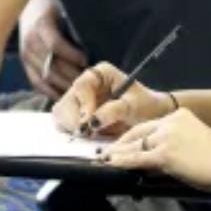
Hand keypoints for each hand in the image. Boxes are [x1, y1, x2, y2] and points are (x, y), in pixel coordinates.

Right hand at [19, 2, 86, 98]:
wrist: (29, 3)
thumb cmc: (53, 2)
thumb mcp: (64, 4)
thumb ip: (75, 21)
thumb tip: (95, 37)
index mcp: (41, 25)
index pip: (55, 45)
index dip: (72, 55)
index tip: (87, 59)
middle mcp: (30, 42)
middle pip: (51, 66)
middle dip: (72, 75)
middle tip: (90, 81)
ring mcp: (26, 55)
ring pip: (45, 78)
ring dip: (64, 86)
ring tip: (82, 90)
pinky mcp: (25, 64)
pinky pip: (37, 83)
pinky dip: (51, 91)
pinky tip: (66, 94)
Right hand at [52, 62, 174, 137]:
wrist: (150, 118)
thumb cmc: (145, 106)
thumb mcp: (133, 107)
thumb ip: (113, 111)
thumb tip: (92, 121)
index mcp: (100, 73)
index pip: (81, 85)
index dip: (83, 105)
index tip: (89, 123)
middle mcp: (86, 84)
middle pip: (67, 101)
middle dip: (75, 120)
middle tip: (89, 134)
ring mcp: (79, 100)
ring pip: (61, 114)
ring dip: (72, 127)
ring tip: (92, 135)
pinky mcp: (76, 115)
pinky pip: (64, 124)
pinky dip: (72, 133)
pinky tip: (88, 136)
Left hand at [98, 108, 210, 191]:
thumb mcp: (194, 142)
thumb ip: (174, 144)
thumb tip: (154, 159)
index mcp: (180, 115)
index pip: (149, 125)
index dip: (133, 136)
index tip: (123, 143)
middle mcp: (171, 121)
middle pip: (138, 132)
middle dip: (121, 143)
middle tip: (107, 151)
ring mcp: (167, 136)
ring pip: (135, 145)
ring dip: (118, 154)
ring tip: (104, 159)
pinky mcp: (165, 153)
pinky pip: (138, 158)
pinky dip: (123, 162)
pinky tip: (112, 164)